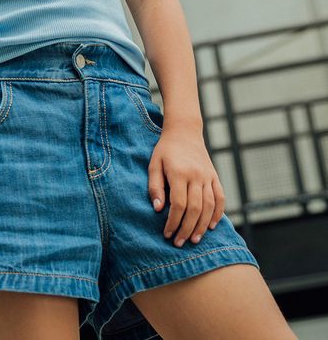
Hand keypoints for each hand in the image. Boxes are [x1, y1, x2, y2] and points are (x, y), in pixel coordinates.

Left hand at [148, 125, 225, 246]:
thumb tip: (158, 209)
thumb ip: (155, 187)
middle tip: (179, 243)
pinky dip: (218, 213)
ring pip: (209, 206)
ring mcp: (207, 176)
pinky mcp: (214, 176)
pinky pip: (220, 197)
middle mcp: (196, 175)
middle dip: (187, 228)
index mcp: (179, 173)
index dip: (173, 222)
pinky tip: (212, 226)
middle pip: (195, 208)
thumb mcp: (154, 164)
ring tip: (194, 239)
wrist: (184, 132)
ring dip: (203, 225)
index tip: (167, 234)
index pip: (179, 204)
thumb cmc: (165, 150)